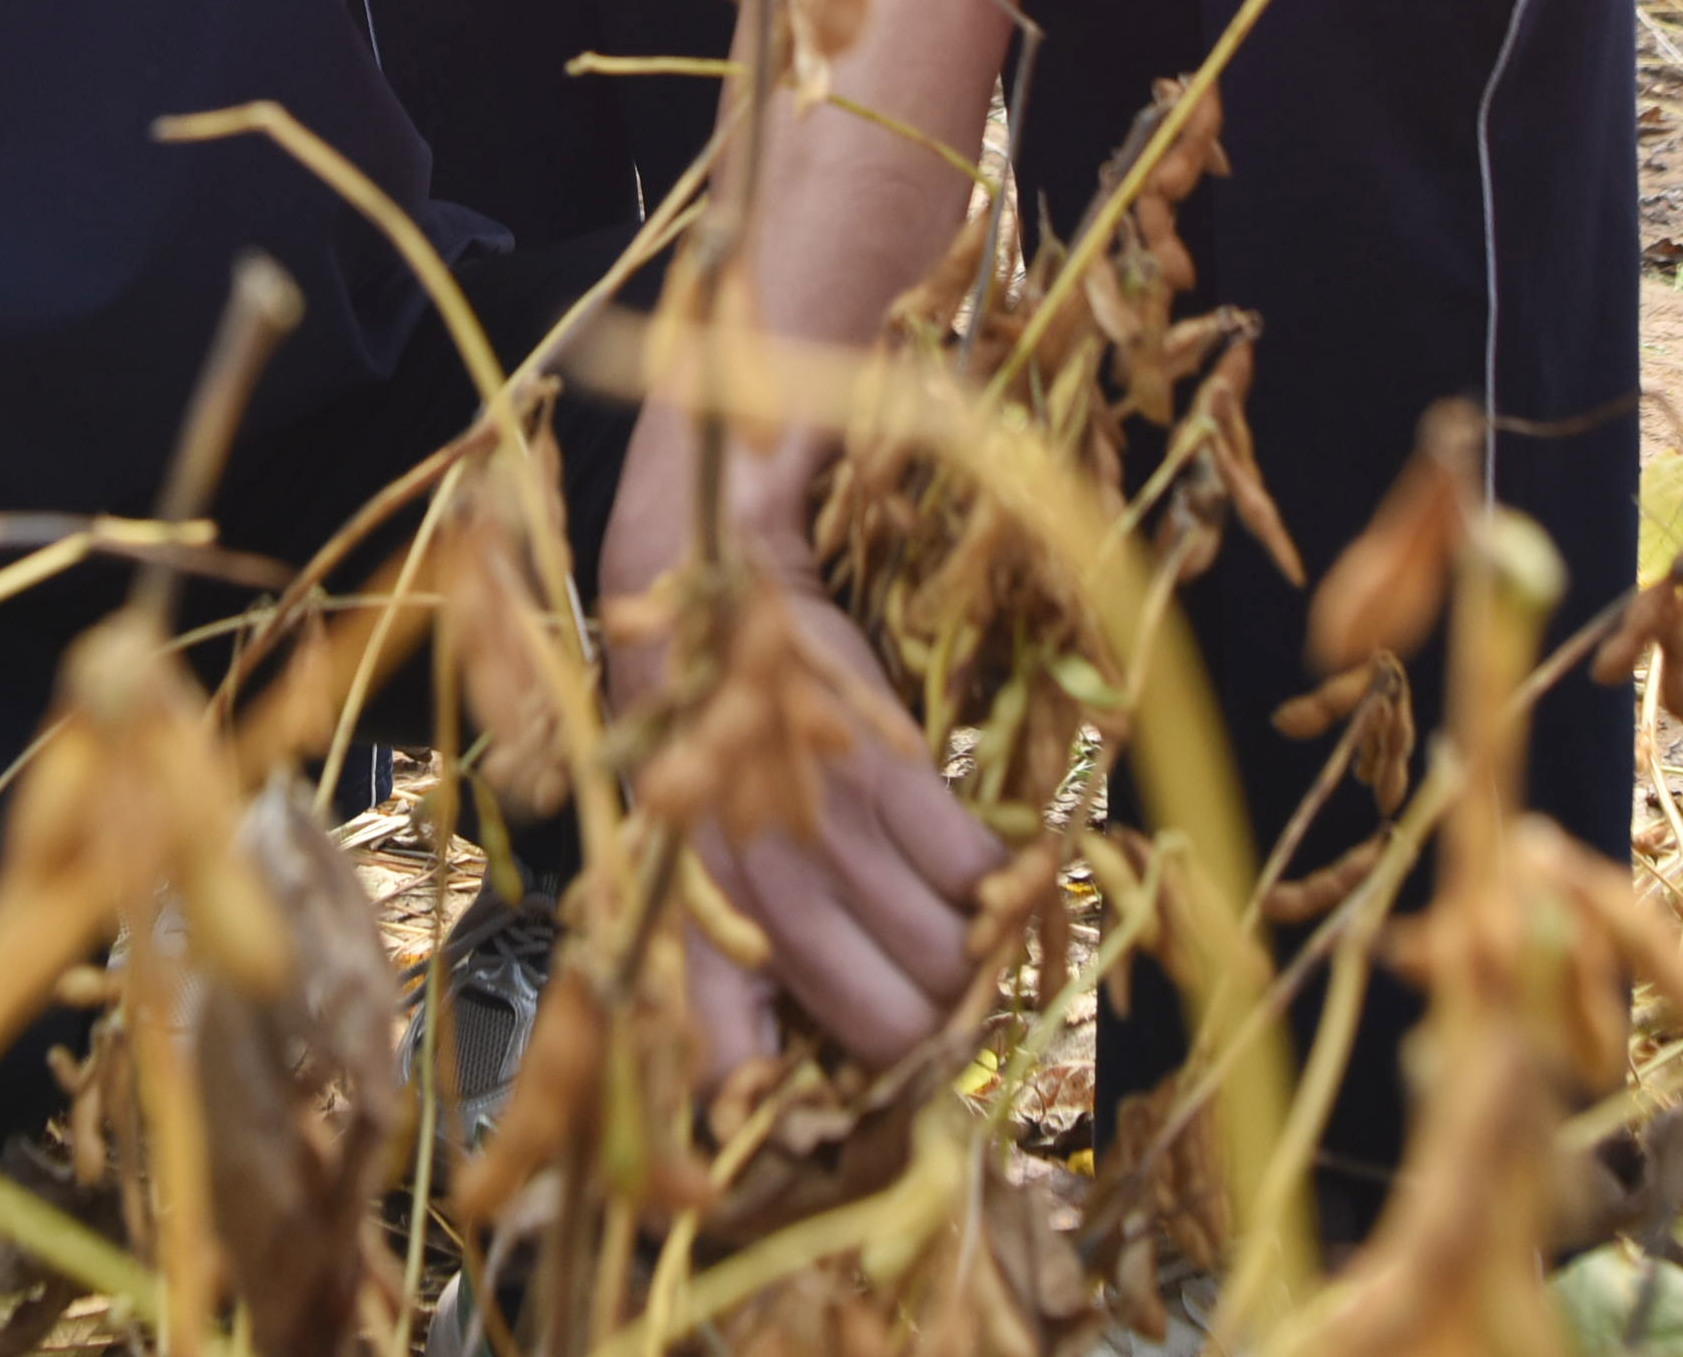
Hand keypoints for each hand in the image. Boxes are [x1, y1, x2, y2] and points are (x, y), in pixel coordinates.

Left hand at [601, 425, 998, 1077]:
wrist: (704, 578)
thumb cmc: (694, 732)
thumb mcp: (678, 861)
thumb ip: (722, 968)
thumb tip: (759, 1082)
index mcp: (699, 923)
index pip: (745, 1064)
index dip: (809, 1102)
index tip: (852, 1096)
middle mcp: (764, 896)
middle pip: (893, 1026)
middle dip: (931, 1031)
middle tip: (941, 998)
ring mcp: (829, 835)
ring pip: (945, 959)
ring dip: (976, 962)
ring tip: (974, 938)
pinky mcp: (886, 774)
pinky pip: (974, 873)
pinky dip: (1004, 889)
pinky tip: (999, 878)